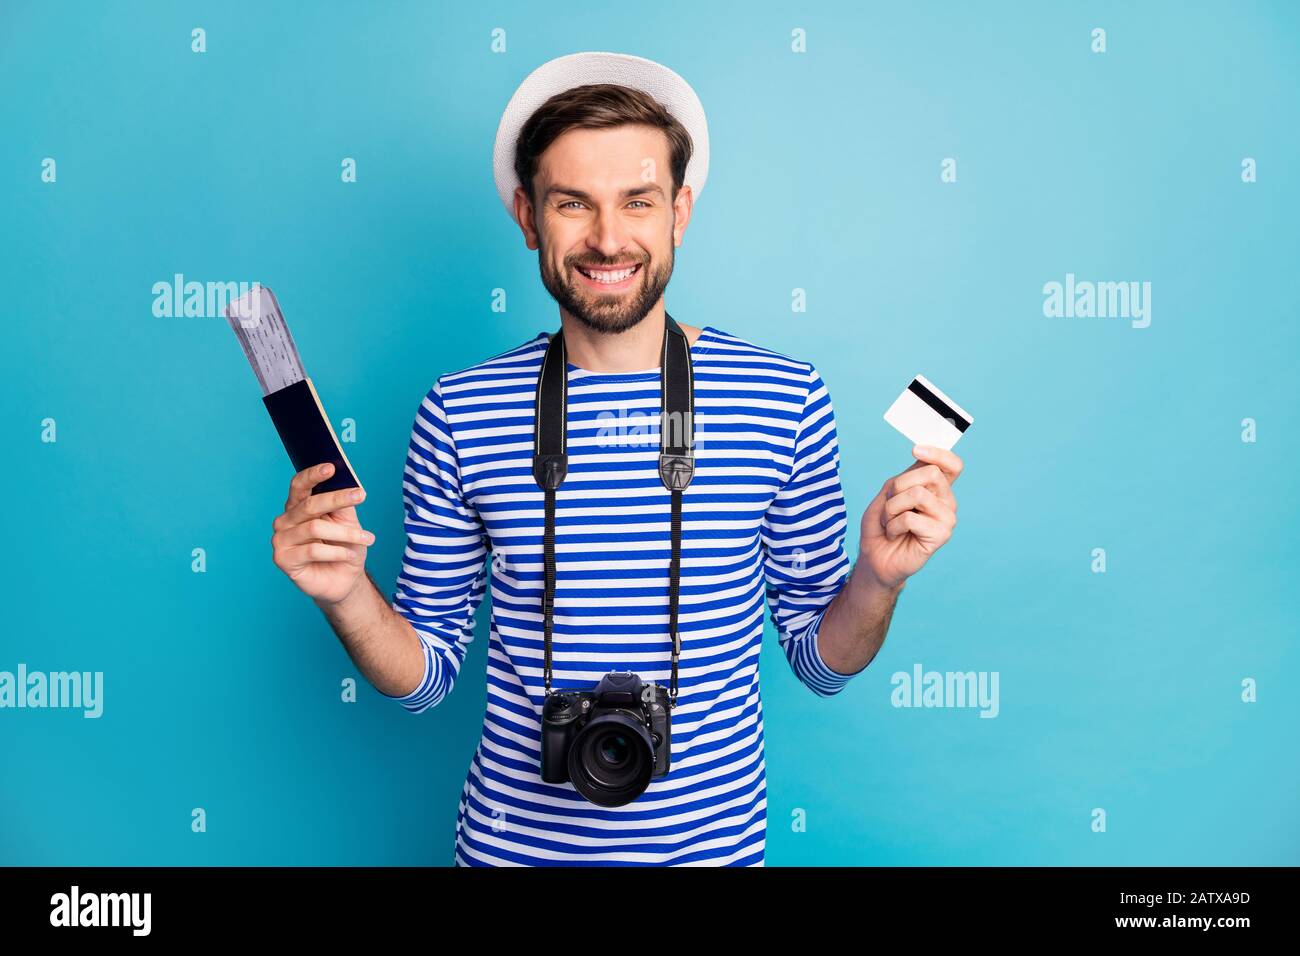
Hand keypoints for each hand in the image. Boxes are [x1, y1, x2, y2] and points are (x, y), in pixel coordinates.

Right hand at [271, 462, 373, 605]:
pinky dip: (337, 552)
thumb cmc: (344, 547)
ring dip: (346, 533)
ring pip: (315, 528)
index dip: (313, 475)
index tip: (331, 467)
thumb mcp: (348, 522)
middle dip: (338, 499)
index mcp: (297, 507)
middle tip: (361, 495)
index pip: (299, 486)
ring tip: (367, 538)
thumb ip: (343, 504)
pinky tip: (350, 555)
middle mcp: (284, 521)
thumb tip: (347, 483)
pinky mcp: (283, 559)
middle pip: (310, 505)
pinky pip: (313, 550)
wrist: (344, 580)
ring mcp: (280, 540)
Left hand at [859, 444, 962, 590]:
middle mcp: (946, 501)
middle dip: (899, 485)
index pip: (952, 464)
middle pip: (931, 473)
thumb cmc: (881, 525)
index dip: (938, 453)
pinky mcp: (942, 535)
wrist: (874, 556)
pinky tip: (895, 534)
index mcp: (936, 488)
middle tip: (890, 504)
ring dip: (892, 508)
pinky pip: (911, 518)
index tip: (915, 451)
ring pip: (918, 494)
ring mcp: (947, 518)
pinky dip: (894, 525)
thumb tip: (923, 460)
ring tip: (891, 522)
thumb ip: (907, 476)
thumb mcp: (888, 492)